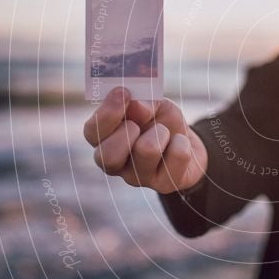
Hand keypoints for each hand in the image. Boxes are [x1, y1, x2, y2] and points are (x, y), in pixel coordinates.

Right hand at [83, 87, 207, 194]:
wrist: (186, 144)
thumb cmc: (160, 121)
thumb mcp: (153, 103)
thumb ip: (144, 101)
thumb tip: (137, 106)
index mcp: (104, 139)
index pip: (92, 131)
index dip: (107, 113)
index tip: (124, 93)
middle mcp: (114, 162)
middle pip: (106, 156)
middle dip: (126, 132)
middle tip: (137, 123)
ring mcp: (137, 177)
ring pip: (146, 151)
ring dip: (161, 132)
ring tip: (164, 131)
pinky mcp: (163, 184)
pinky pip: (177, 156)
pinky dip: (182, 142)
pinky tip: (179, 143)